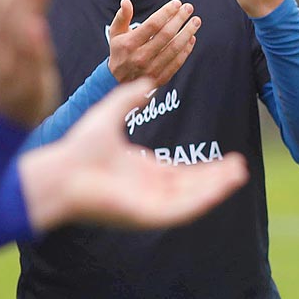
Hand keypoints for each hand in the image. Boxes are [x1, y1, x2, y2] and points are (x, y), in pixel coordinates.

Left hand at [17, 78, 247, 232]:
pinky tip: (220, 188)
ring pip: (191, 199)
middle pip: (191, 187)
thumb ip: (128, 99)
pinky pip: (181, 210)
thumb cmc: (77, 149)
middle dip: (216, 178)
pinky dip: (203, 200)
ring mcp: (148, 205)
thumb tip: (146, 82)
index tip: (227, 160)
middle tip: (240, 168)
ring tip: (238, 174)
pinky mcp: (146, 216)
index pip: (181, 174)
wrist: (59, 172)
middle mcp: (147, 191)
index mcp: (140, 172)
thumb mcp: (108, 115)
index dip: (205, 169)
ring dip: (215, 188)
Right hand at [107, 0, 198, 85]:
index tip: (176, 3)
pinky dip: (187, 50)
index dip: (166, 12)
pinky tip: (192, 38)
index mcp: (129, 44)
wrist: (117, 82)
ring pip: (174, 48)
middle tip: (189, 8)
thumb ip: (121, 17)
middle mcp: (141, 57)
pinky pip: (177, 62)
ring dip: (188, 33)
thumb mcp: (115, 34)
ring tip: (195, 21)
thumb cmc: (119, 53)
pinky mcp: (160, 78)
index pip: (152, 24)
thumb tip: (126, 2)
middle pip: (166, 35)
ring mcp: (151, 69)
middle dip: (180, 19)